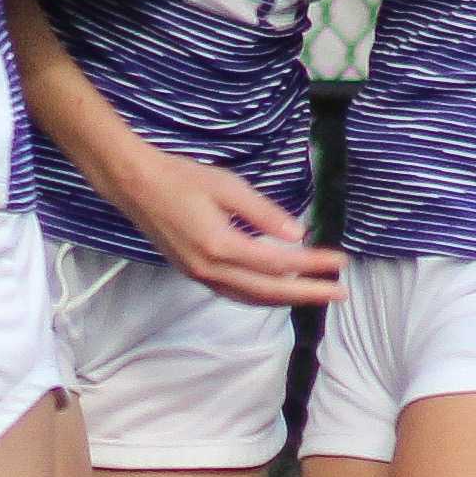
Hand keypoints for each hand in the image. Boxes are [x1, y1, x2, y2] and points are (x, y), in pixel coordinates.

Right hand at [101, 148, 344, 307]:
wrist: (135, 185)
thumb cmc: (180, 178)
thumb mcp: (228, 187)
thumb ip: (264, 213)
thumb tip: (298, 234)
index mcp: (221, 246)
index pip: (279, 263)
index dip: (313, 264)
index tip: (340, 261)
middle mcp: (211, 269)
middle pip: (269, 291)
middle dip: (307, 293)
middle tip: (340, 292)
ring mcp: (200, 275)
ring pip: (252, 298)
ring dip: (286, 298)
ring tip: (315, 294)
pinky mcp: (194, 273)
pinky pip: (235, 293)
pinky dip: (262, 295)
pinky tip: (277, 289)